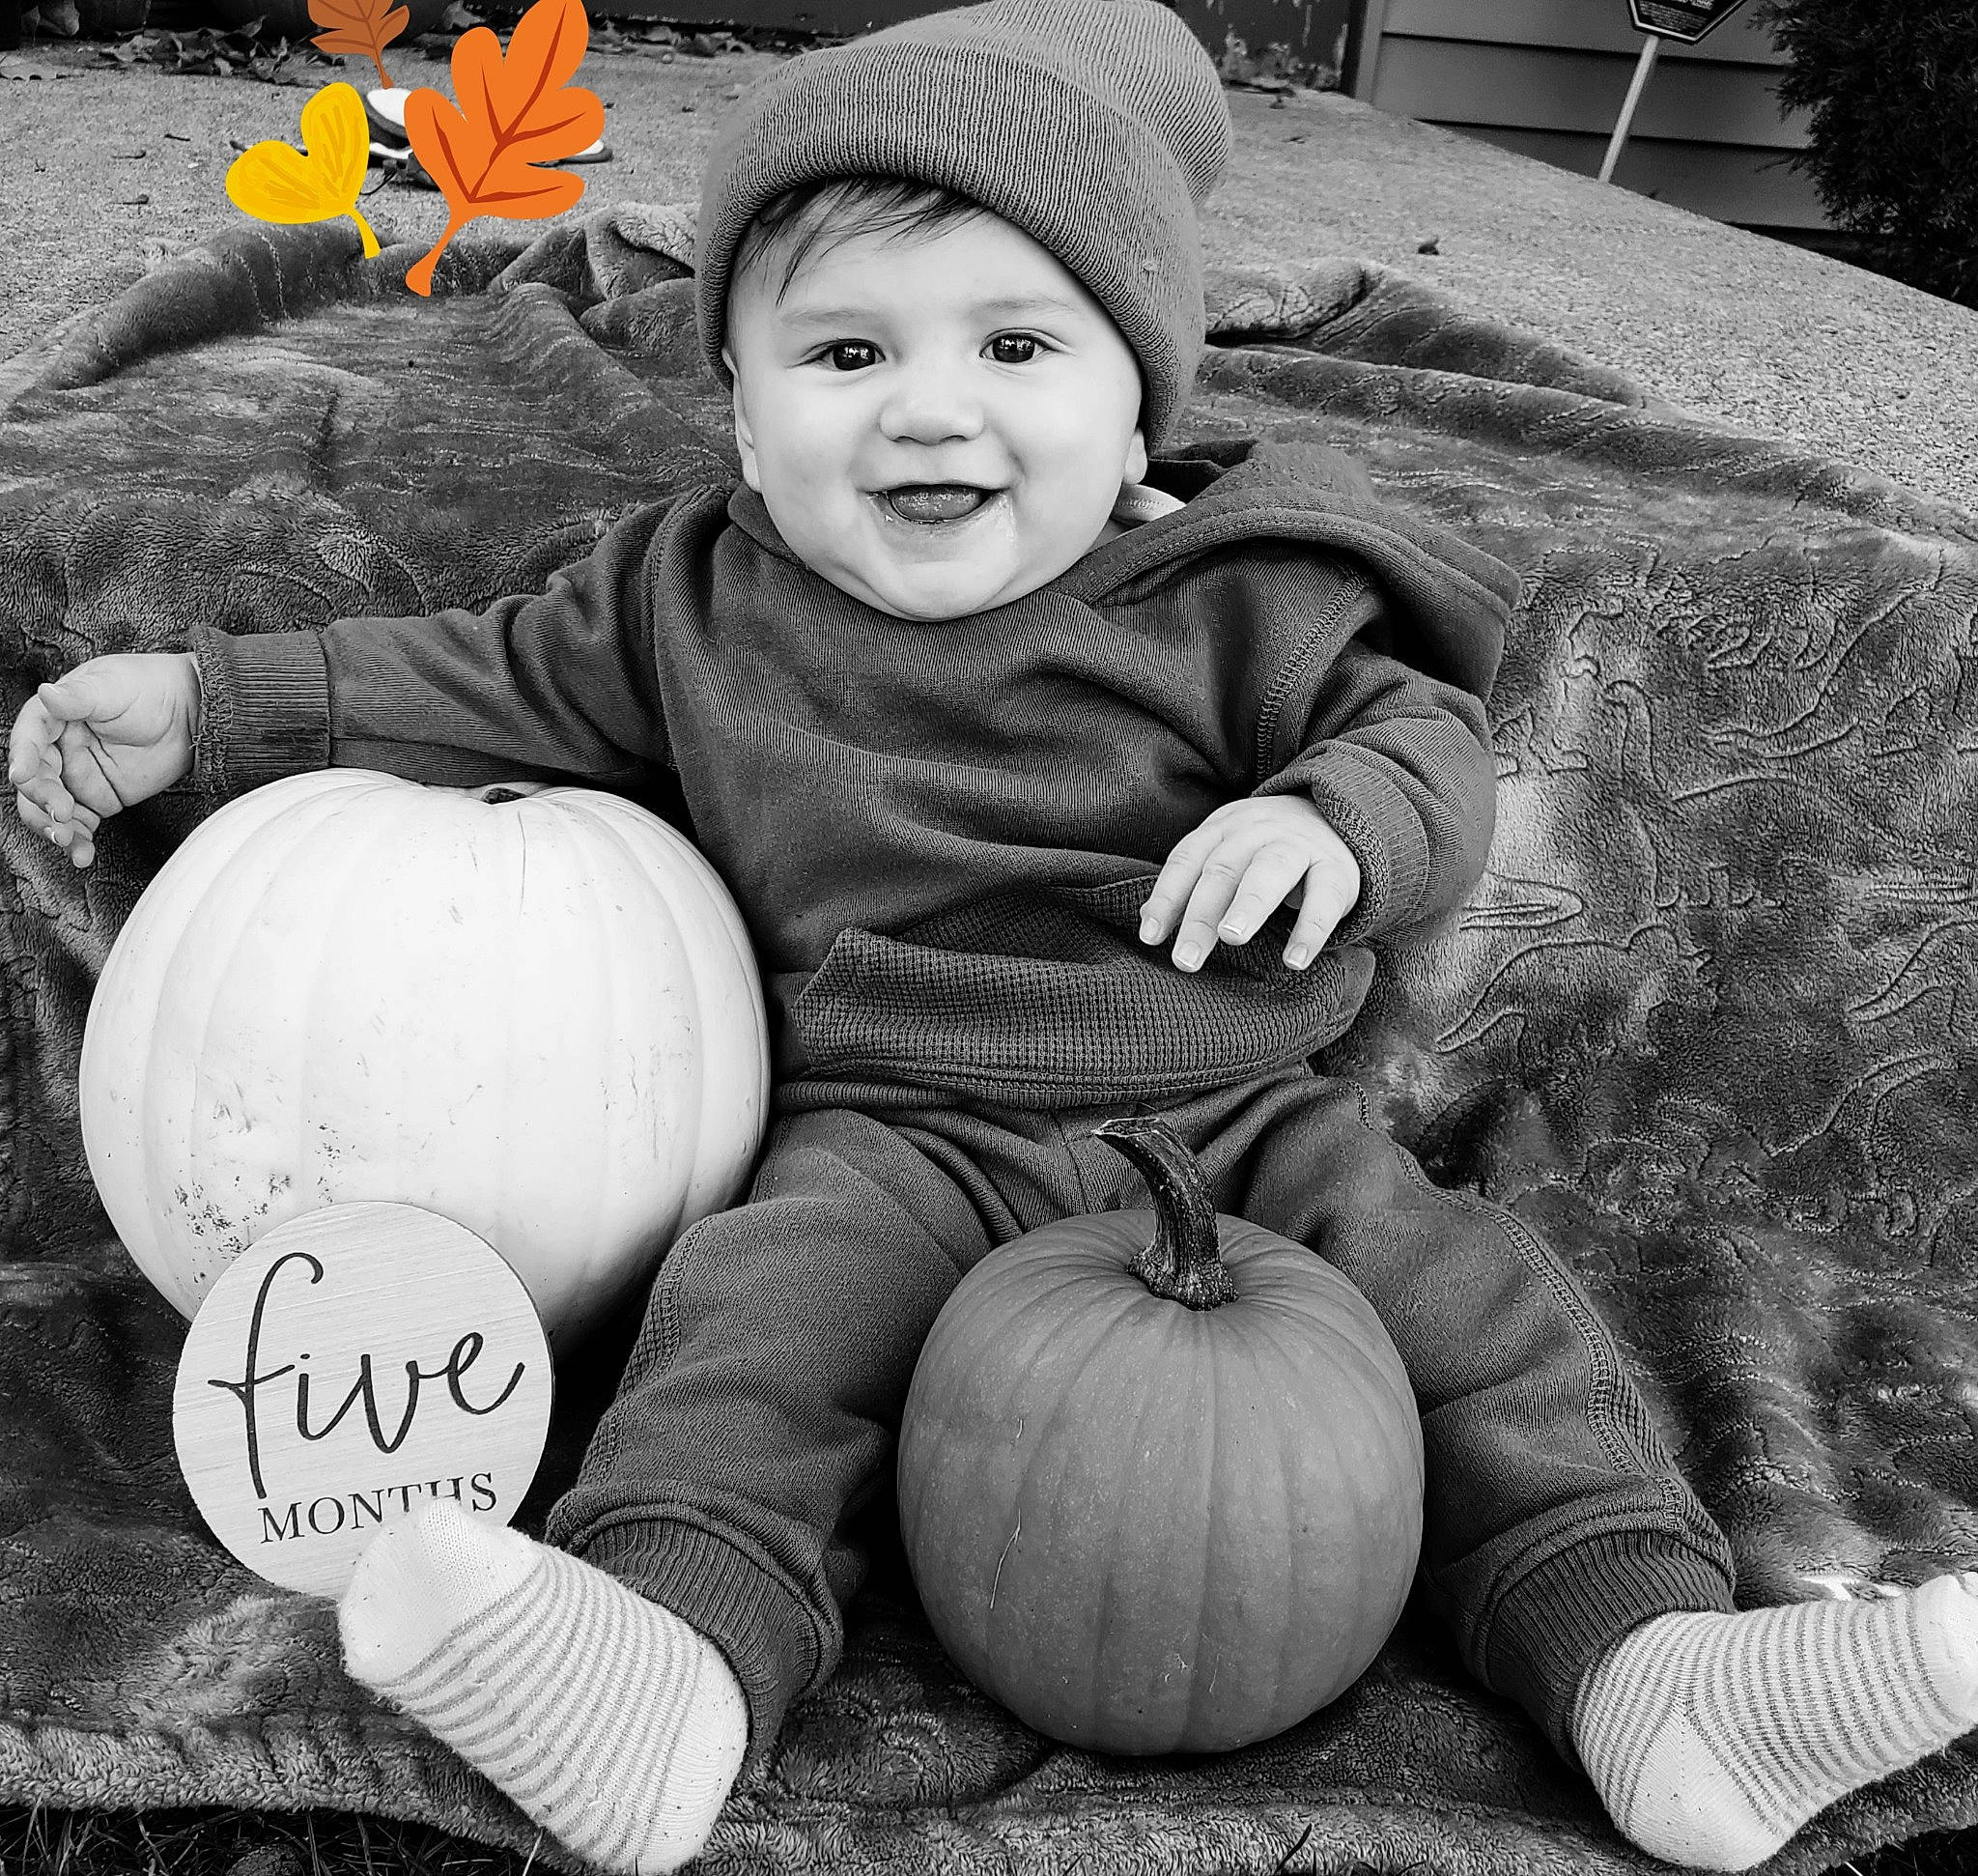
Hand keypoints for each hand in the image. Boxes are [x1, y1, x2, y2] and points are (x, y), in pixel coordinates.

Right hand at [8, 653, 201, 868]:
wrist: (191, 712)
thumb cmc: (148, 688)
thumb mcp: (112, 687)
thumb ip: (79, 697)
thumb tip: (47, 693)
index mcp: (54, 716)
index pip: (29, 738)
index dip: (24, 756)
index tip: (23, 775)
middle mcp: (58, 748)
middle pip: (35, 778)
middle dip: (41, 799)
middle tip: (60, 812)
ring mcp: (76, 776)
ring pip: (49, 807)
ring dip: (53, 827)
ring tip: (70, 841)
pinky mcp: (97, 798)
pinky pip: (79, 824)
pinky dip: (78, 840)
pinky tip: (83, 854)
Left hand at [1138, 795, 1360, 972]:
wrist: (1335, 816)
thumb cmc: (1266, 848)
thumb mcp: (1227, 854)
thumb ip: (1192, 884)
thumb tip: (1148, 923)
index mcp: (1223, 829)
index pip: (1187, 861)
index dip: (1167, 898)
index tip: (1151, 937)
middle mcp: (1257, 832)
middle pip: (1223, 870)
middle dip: (1201, 914)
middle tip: (1186, 958)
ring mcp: (1298, 847)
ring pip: (1271, 871)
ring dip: (1249, 904)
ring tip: (1232, 937)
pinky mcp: (1337, 869)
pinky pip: (1324, 898)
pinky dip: (1310, 929)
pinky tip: (1295, 960)